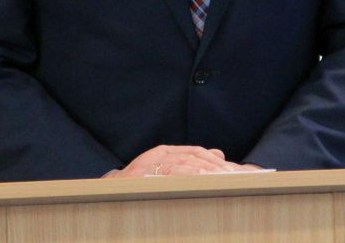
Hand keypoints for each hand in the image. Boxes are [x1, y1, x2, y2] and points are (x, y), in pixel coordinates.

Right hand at [107, 145, 251, 177]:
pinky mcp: (142, 175)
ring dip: (204, 171)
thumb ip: (190, 162)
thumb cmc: (140, 183)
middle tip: (234, 176)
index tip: (234, 170)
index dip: (215, 160)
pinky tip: (200, 180)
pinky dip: (186, 176)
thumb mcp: (165, 169)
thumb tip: (219, 154)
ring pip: (182, 164)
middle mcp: (158, 154)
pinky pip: (168, 174)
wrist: (110, 191)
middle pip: (192, 156)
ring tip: (222, 179)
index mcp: (164, 152)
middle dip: (215, 166)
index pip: (195, 152)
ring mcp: (149, 164)